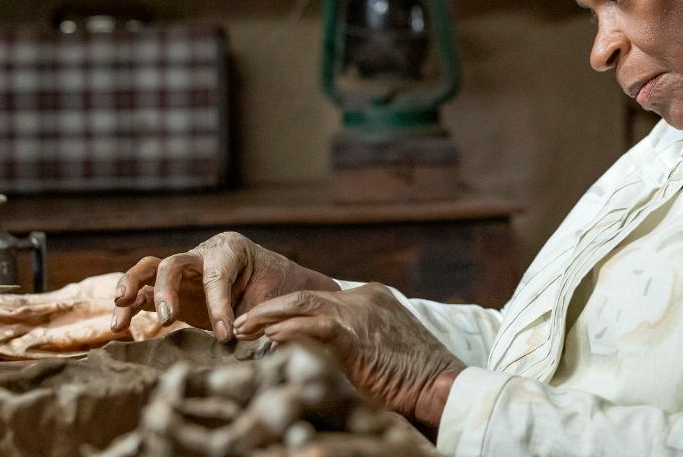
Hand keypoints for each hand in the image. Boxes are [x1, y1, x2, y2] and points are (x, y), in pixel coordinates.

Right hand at [111, 231, 338, 341]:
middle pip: (174, 263)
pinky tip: (119, 327)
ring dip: (133, 289)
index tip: (226, 335)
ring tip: (121, 310)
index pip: (216, 276)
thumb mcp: (272, 299)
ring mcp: (183, 273)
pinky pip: (144, 294)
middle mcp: (202, 255)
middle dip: (167, 289)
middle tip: (168, 317)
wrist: (275, 285)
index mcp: (231, 250)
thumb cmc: (274, 289)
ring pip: (150, 271)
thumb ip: (256, 316)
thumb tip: (244, 339)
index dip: (218, 305)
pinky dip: (130, 307)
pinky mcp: (171, 292)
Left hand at [232, 283, 463, 430]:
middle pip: (306, 296)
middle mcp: (365, 297)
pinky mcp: (355, 333)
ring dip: (268, 316)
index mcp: (372, 298)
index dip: (289, 310)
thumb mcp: (381, 350)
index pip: (320, 298)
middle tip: (242, 322)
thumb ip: (351, 343)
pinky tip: (268, 338)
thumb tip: (314, 354)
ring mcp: (360, 312)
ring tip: (243, 328)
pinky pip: (314, 326)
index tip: (264, 323)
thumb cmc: (414, 379)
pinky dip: (288, 330)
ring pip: (303, 304)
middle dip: (271, 309)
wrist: (440, 387)